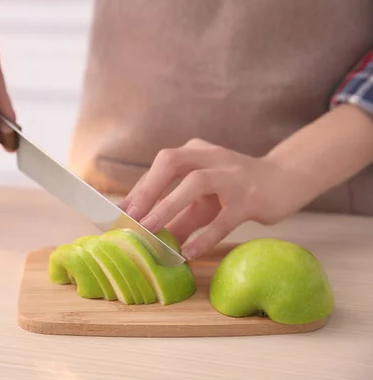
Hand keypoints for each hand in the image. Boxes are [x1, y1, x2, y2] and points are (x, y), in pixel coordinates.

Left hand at [118, 139, 306, 259]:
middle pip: (172, 162)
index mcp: (195, 152)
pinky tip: (189, 252)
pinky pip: (224, 217)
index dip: (139, 189)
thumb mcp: (203, 200)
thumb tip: (146, 239)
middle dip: (147, 189)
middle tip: (129, 217)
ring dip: (169, 205)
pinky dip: (204, 236)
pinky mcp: (251, 198)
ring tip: (150, 229)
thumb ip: (177, 216)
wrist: (286, 180)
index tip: (119, 213)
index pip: (161, 166)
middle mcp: (212, 156)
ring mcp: (233, 175)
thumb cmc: (236, 189)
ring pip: (197, 183)